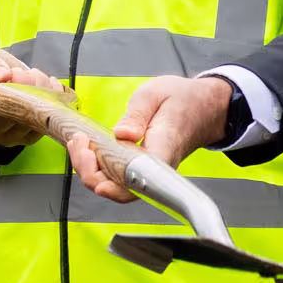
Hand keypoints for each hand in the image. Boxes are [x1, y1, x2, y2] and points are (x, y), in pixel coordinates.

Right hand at [0, 42, 47, 148]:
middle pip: (11, 114)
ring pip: (30, 119)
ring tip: (36, 77)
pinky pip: (44, 123)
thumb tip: (2, 75)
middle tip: (30, 72)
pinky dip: (51, 102)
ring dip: (41, 93)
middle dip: (27, 88)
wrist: (0, 82)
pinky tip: (47, 88)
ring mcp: (5, 139)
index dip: (3, 88)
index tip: (13, 73)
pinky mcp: (26, 139)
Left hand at [84, 73, 233, 203]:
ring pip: (116, 184)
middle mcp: (158, 166)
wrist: (204, 107)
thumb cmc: (182, 100)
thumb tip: (121, 134)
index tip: (98, 184)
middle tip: (78, 143)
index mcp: (164, 148)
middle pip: (122, 188)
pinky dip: (96, 165)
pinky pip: (117, 176)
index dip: (117, 189)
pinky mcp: (142, 167)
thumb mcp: (156, 94)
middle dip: (91, 173)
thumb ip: (136, 114)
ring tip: (78, 142)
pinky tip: (86, 148)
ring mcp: (149, 170)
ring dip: (90, 169)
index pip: (141, 180)